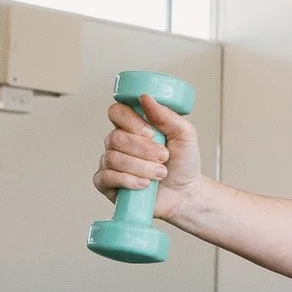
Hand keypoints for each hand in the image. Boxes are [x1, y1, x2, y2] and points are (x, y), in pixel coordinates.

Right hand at [94, 93, 203, 220]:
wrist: (186, 193)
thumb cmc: (183, 163)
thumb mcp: (185, 135)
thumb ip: (167, 116)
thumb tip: (146, 98)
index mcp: (133, 127)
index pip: (117, 112)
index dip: (131, 121)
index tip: (152, 134)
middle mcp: (118, 143)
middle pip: (116, 137)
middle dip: (144, 150)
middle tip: (164, 157)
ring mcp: (110, 163)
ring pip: (113, 158)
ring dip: (141, 167)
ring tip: (161, 174)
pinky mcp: (107, 184)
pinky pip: (105, 177)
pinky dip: (127, 180)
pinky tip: (144, 185)